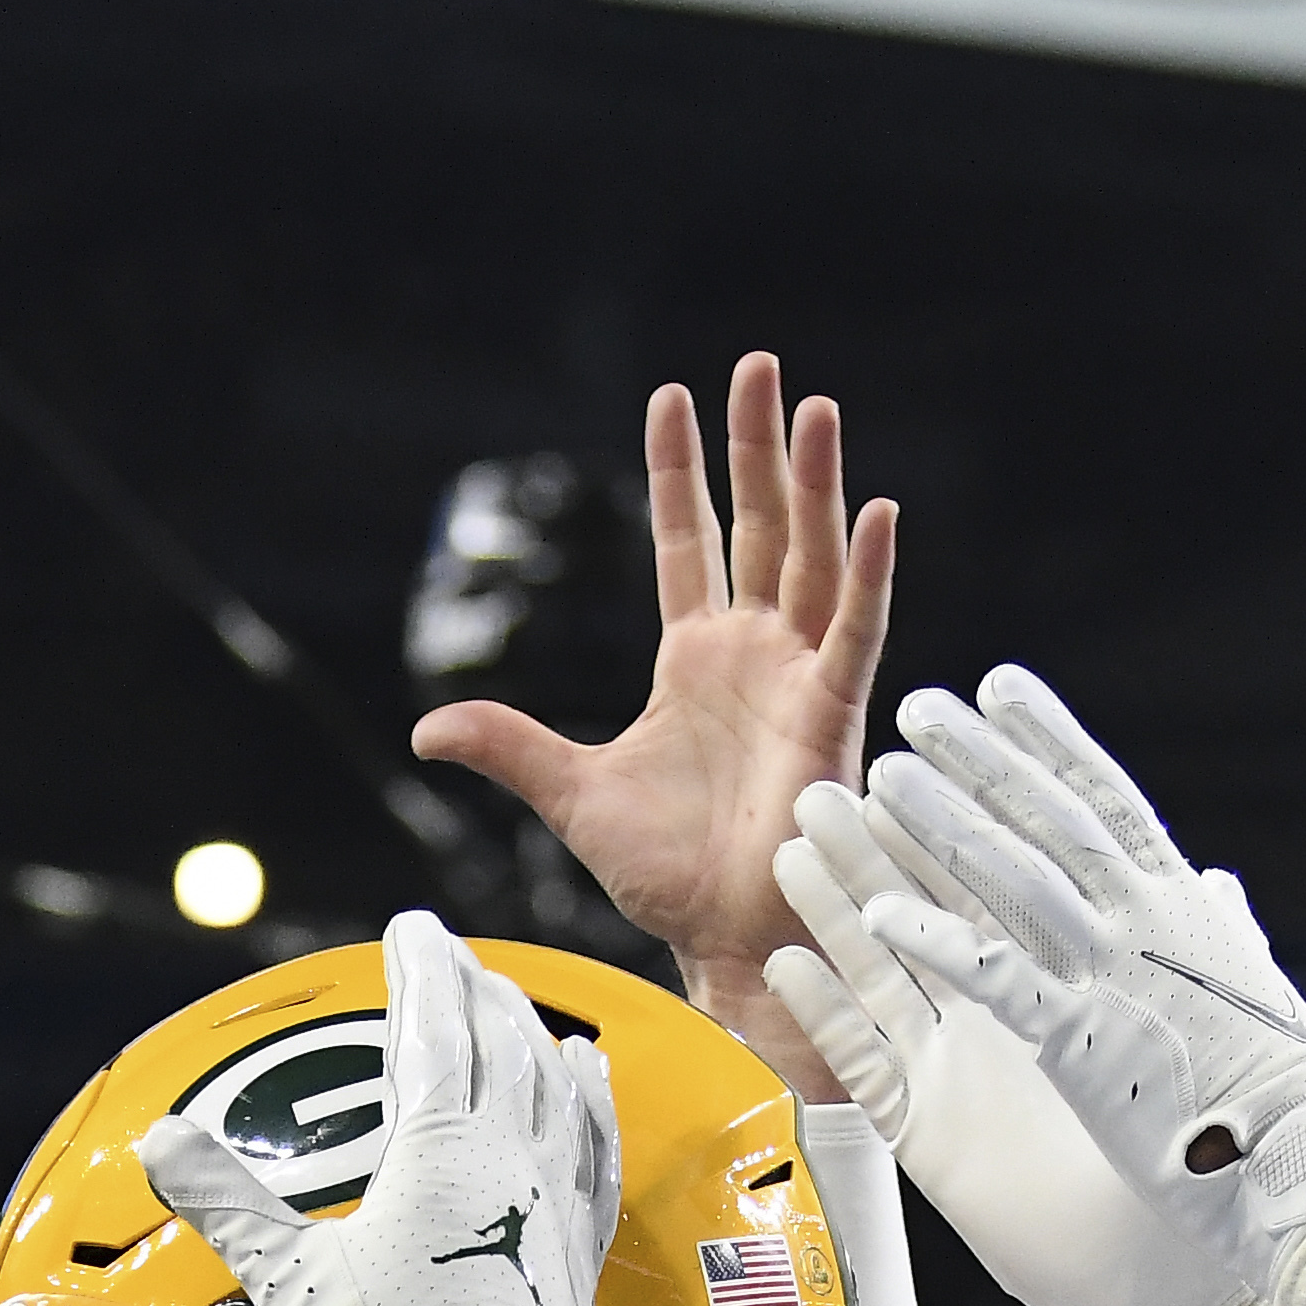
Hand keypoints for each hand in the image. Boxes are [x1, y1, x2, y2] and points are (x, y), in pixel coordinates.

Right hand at [138, 912, 614, 1305]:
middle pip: (499, 1039)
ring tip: (508, 998)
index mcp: (439, 1149)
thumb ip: (225, 1201)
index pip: (433, 1028)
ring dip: (528, 1028)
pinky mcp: (581, 1242)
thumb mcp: (289, 1278)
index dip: (421, 969)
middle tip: (451, 954)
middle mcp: (510, 1156)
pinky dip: (588, 1096)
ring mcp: (553, 1197)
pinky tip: (587, 1072)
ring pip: (553, 1080)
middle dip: (473, 985)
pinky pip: (594, 1144)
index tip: (410, 928)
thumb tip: (162, 1142)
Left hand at [408, 359, 898, 1092]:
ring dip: (818, 484)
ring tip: (818, 407)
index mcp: (695, 659)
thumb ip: (509, 746)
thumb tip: (427, 728)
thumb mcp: (570, 794)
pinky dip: (868, 575)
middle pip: (759, 524)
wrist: (723, 940)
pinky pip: (854, 632)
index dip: (680, 470)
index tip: (671, 395)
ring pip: (812, 558)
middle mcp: (753, 654)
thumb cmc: (667, 877)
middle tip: (760, 365)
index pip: (689, 540)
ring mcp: (797, 678)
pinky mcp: (829, 714)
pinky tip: (877, 513)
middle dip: (758, 445)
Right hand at [774, 790, 1267, 1305]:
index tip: (933, 744)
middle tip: (824, 784)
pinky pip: (865, 1067)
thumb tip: (1210, 880)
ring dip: (835, 912)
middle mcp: (995, 1018)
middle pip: (924, 914)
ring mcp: (955, 1071)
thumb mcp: (1192, 1036)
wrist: (1180, 1268)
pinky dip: (826, 1016)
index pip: (1003, 880)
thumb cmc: (1196, 1153)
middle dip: (876, 848)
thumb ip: (1187, 954)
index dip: (967, 814)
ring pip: (881, 974)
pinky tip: (787, 964)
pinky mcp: (928, 1134)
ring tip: (793, 849)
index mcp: (1056, 981)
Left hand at [873, 669, 1305, 1238]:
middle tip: (918, 707)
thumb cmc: (1280, 1092)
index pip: (1107, 798)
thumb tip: (1215, 884)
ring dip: (942, 826)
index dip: (1049, 738)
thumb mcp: (1253, 989)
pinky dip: (939, 943)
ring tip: (879, 778)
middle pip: (1048, 820)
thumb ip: (1222, 926)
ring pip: (1012, 881)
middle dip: (981, 760)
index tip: (1002, 686)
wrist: (1302, 1165)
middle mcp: (1146, 923)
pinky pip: (994, 980)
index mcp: (1184, 906)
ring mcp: (1113, 976)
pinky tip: (884, 912)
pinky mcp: (1082, 1041)